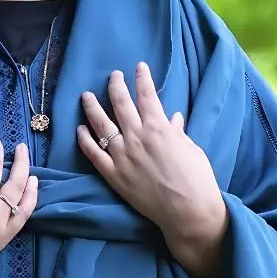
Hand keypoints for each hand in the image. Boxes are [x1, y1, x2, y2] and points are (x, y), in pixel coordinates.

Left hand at [77, 63, 226, 254]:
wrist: (187, 211)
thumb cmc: (196, 179)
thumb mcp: (190, 148)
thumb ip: (177, 132)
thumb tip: (173, 118)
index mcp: (158, 128)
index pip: (146, 95)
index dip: (142, 78)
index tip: (138, 67)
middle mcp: (136, 137)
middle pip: (120, 103)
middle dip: (115, 85)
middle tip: (112, 76)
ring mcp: (122, 156)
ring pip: (101, 124)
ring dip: (92, 107)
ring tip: (86, 95)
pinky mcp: (113, 175)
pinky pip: (93, 153)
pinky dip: (85, 140)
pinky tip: (80, 129)